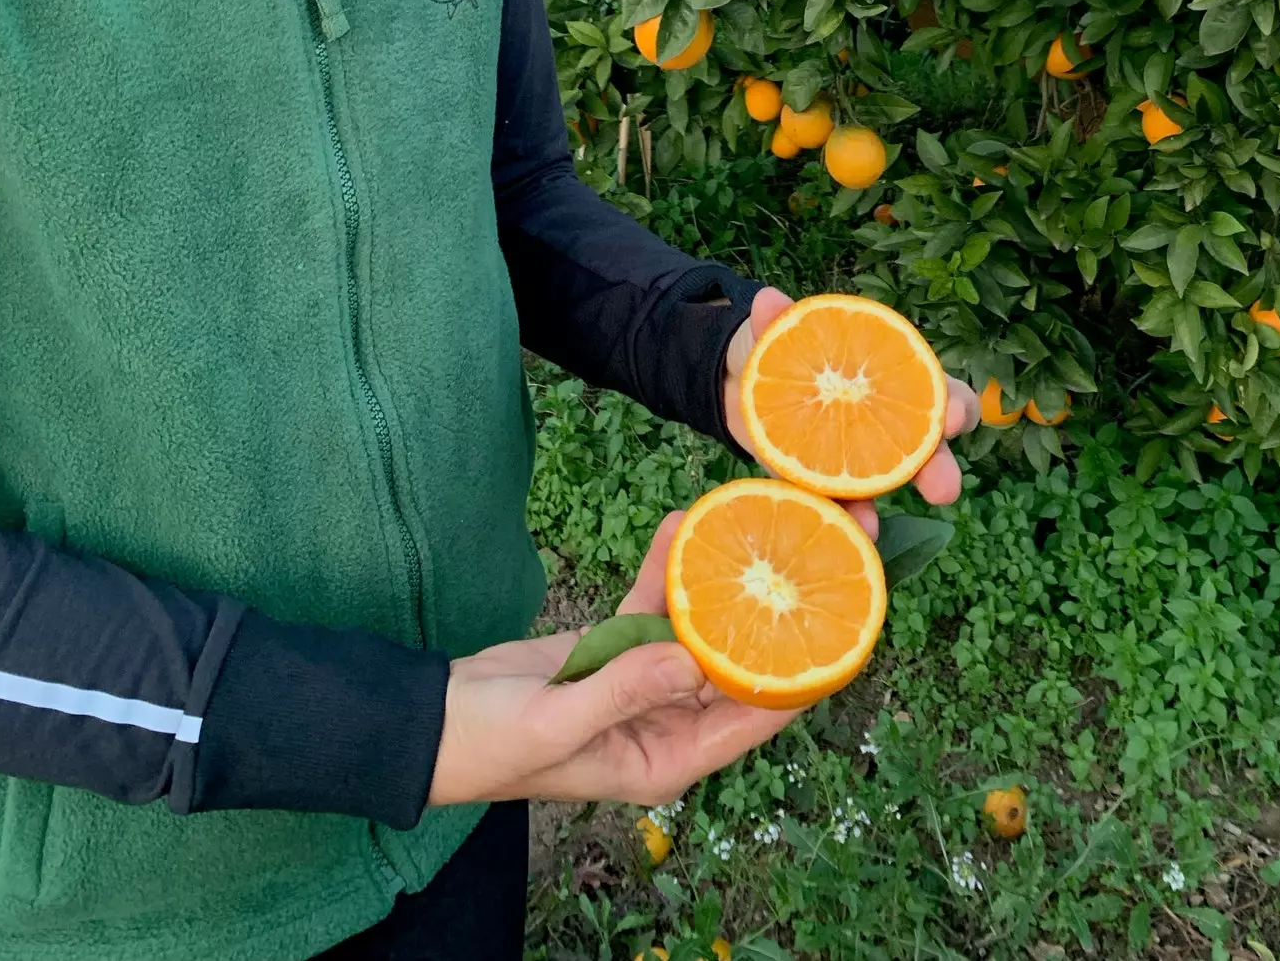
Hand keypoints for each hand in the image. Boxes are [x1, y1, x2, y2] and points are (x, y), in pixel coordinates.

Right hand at [427, 513, 800, 807]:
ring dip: (724, 579)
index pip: (751, 719)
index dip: (801, 677)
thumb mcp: (558, 723)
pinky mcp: (615, 646)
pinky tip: (682, 521)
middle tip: (818, 553)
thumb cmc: (494, 743)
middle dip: (776, 616)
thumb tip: (693, 660)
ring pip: (701, 627)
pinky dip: (667, 566)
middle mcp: (668, 722)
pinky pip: (653, 603)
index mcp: (666, 758)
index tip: (844, 626)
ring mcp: (644, 680)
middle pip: (737, 667)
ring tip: (761, 523)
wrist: (435, 720)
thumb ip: (623, 690)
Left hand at [722, 286, 979, 539]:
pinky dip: (827, 520)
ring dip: (877, 508)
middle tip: (945, 489)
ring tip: (870, 529)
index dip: (953, 403)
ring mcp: (849, 456)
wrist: (740, 385)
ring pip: (873, 485)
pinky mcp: (815, 482)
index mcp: (885, 374)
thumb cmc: (781, 348)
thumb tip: (766, 298)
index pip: (933, 388)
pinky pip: (828, 505)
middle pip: (921, 447)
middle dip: (937, 468)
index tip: (955, 416)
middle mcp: (878, 421)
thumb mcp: (774, 332)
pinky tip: (826, 535)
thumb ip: (775, 320)